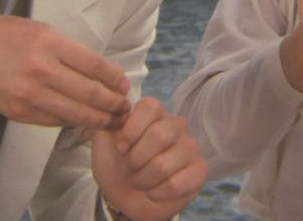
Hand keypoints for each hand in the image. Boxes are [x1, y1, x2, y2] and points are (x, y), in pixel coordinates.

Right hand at [0, 15, 131, 127]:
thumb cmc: (3, 36)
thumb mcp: (40, 29)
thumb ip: (68, 49)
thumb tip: (98, 71)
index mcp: (49, 42)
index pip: (94, 65)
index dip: (114, 78)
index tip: (124, 85)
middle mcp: (42, 68)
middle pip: (90, 92)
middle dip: (113, 103)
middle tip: (124, 107)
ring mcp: (31, 94)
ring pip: (76, 112)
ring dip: (99, 119)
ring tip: (112, 120)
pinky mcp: (21, 112)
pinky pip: (56, 121)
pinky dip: (73, 122)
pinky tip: (83, 121)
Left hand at [92, 97, 206, 220]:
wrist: (124, 195)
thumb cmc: (116, 162)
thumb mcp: (103, 140)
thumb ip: (106, 120)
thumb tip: (119, 109)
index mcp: (154, 112)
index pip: (150, 107)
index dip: (131, 130)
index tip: (120, 147)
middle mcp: (177, 125)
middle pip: (160, 135)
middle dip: (135, 159)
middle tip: (129, 167)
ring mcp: (191, 147)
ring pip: (164, 164)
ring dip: (143, 179)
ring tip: (140, 180)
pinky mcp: (200, 171)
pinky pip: (176, 184)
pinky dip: (156, 193)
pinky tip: (153, 191)